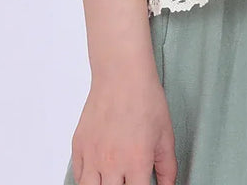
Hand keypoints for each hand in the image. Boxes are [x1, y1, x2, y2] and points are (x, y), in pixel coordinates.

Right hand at [68, 69, 177, 184]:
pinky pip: (78, 176)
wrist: (122, 73)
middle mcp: (112, 163)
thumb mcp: (165, 135)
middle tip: (128, 179)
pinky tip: (97, 176)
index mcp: (137, 162)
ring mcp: (92, 155)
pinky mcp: (79, 146)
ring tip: (112, 180)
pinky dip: (87, 181)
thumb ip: (167, 167)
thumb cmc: (145, 98)